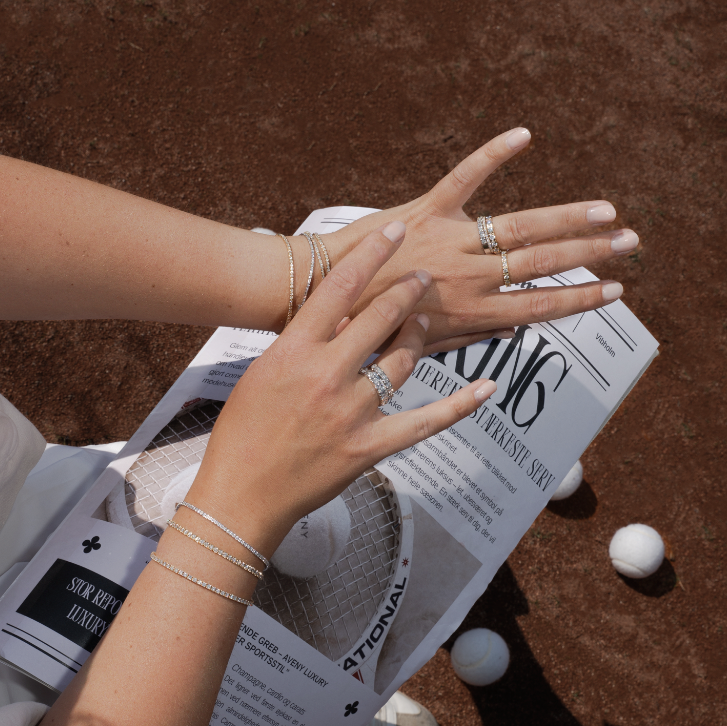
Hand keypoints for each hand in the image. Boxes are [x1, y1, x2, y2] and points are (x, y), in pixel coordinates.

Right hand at [189, 220, 494, 554]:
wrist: (241, 494)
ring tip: (425, 323)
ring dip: (419, 336)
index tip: (396, 231)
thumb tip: (335, 316)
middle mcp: (325, 376)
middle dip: (408, 290)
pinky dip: (460, 405)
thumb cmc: (243, 433)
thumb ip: (300, 345)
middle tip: (422, 276)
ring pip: (403, 361)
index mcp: (292, 352)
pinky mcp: (369, 447)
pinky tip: (486, 388)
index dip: (373, 254)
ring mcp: (350, 412)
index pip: (340, 288)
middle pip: (380, 317)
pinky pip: (426, 421)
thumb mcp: (262, 374)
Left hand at [318, 127, 637, 352]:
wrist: (315, 298)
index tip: (614, 291)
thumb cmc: (361, 330)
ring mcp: (448, 242)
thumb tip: (510, 334)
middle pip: (541, 264)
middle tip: (629, 242)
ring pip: (519, 227)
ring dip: (566, 216)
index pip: (538, 306)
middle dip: (590, 254)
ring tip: (604, 210)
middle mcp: (466, 278)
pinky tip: (524, 135)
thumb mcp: (418, 346)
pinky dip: (494, 154)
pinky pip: (465, 177)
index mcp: (468, 314)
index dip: (579, 299)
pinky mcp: (425, 210)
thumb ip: (463, 336)